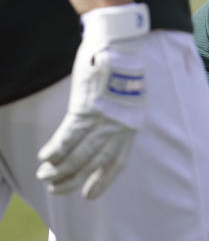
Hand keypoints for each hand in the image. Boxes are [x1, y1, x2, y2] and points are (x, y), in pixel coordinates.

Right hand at [36, 4, 149, 198]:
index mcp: (131, 126)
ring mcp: (103, 119)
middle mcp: (119, 127)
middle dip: (73, 179)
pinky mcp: (86, 109)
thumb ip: (119, 114)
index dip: (103, 180)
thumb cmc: (122, 67)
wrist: (121, 45)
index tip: (88, 195)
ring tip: (44, 176)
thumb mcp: (129, 96)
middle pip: (94, 162)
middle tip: (56, 188)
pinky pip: (68, 136)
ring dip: (60, 168)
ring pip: (79, 154)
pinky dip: (56, 149)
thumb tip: (107, 125)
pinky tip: (44, 158)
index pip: (118, 162)